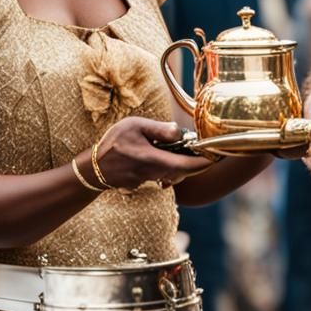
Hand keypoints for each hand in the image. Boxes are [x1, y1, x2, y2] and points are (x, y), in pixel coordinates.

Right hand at [95, 117, 212, 189]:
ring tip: (186, 150)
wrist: (93, 168)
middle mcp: (155, 174)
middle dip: (198, 163)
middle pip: (185, 171)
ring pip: (176, 174)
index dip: (205, 161)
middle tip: (208, 152)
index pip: (187, 165)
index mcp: (154, 160)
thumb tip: (180, 132)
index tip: (217, 155)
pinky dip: (171, 167)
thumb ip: (159, 129)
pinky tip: (166, 155)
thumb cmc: (113, 143)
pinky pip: (164, 176)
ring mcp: (150, 180)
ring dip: (184, 164)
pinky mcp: (145, 183)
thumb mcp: (134, 127)